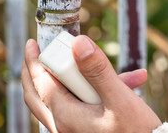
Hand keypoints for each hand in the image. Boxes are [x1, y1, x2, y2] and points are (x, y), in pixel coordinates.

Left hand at [22, 36, 161, 132]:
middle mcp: (64, 125)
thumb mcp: (119, 99)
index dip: (34, 61)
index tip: (32, 43)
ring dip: (82, 78)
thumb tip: (78, 44)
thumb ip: (98, 70)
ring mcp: (74, 130)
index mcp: (66, 116)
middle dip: (38, 71)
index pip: (41, 82)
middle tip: (38, 52)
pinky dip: (98, 92)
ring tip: (111, 64)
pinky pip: (83, 106)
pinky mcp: (86, 131)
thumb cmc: (135, 132)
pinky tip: (132, 82)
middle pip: (41, 94)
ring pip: (63, 99)